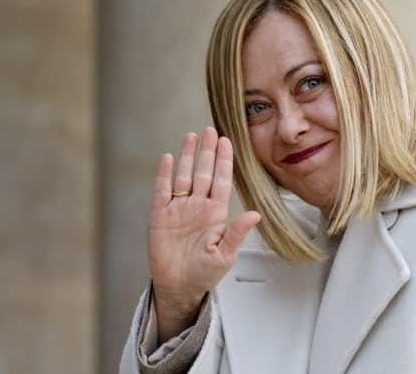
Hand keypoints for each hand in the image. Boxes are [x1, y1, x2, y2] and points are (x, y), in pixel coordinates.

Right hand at [147, 127, 260, 340]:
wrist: (178, 287)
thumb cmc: (204, 272)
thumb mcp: (225, 255)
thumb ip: (237, 233)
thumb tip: (255, 214)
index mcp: (216, 214)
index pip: (221, 181)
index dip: (224, 161)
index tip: (227, 141)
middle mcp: (198, 206)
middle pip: (203, 172)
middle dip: (207, 151)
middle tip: (211, 130)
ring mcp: (179, 209)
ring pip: (184, 176)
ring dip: (188, 156)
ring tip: (192, 136)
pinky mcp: (160, 216)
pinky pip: (163, 191)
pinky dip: (165, 174)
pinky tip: (169, 158)